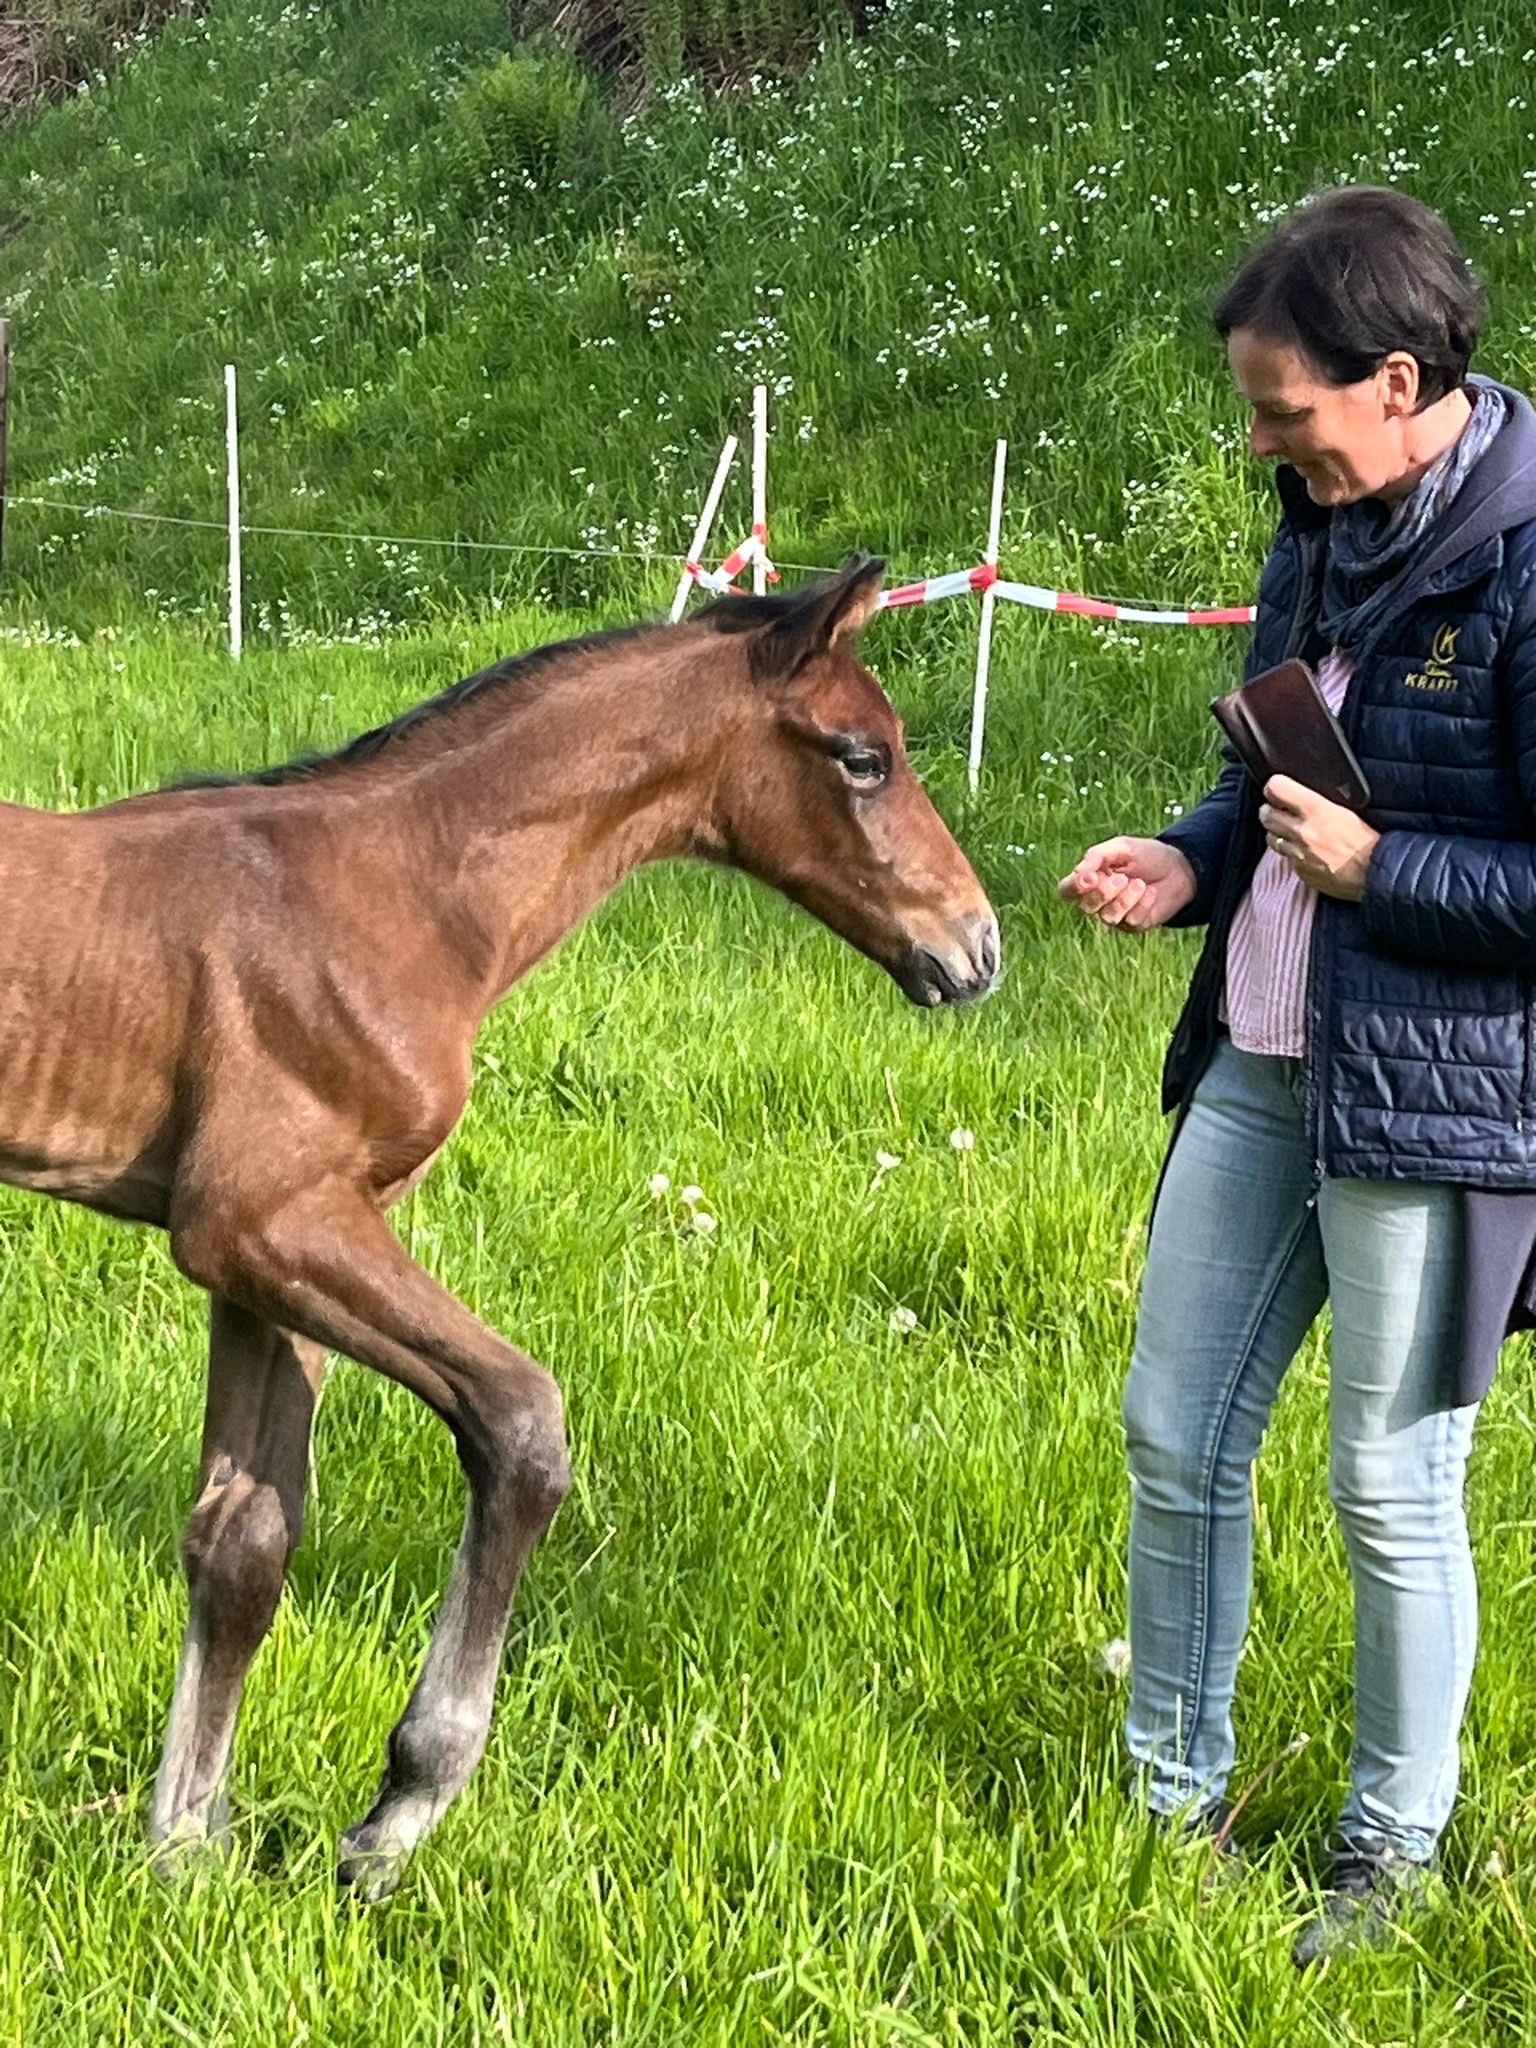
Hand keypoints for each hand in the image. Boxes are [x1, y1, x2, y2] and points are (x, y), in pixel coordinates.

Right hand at [1058, 836, 1196, 930]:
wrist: (1181, 869)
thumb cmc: (1148, 855)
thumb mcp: (1123, 847)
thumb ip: (1099, 855)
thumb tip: (1080, 871)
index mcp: (1091, 878)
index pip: (1068, 890)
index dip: (1073, 887)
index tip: (1090, 878)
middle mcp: (1099, 900)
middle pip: (1086, 906)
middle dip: (1103, 893)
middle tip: (1122, 878)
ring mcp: (1116, 915)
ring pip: (1108, 917)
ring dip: (1124, 900)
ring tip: (1139, 883)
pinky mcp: (1134, 925)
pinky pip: (1131, 921)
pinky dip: (1142, 904)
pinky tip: (1152, 893)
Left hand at [1259, 775, 1379, 900]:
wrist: (1373, 871)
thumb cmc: (1366, 840)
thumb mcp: (1345, 810)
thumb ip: (1319, 802)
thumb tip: (1302, 796)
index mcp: (1316, 809)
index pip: (1276, 789)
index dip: (1273, 788)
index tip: (1275, 790)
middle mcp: (1302, 830)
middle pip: (1266, 814)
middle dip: (1269, 810)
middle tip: (1276, 810)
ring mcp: (1298, 852)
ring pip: (1270, 837)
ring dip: (1276, 832)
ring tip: (1288, 831)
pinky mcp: (1299, 870)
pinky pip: (1285, 858)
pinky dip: (1290, 853)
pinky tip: (1302, 851)